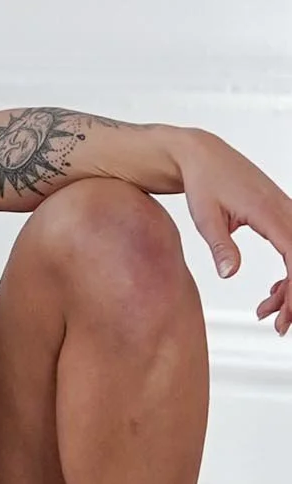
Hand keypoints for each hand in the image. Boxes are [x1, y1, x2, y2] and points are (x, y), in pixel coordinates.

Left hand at [174, 129, 291, 331]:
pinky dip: (287, 272)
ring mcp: (283, 210)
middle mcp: (283, 209)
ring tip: (265, 313)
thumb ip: (220, 246)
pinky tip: (272, 291)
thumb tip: (230, 274)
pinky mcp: (278, 214)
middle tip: (277, 327)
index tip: (285, 315)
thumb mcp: (205, 217)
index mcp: (268, 211)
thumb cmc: (202, 183)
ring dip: (289, 287)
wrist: (201, 156)